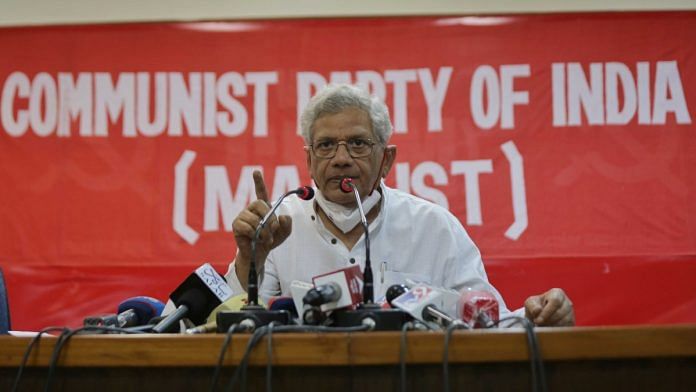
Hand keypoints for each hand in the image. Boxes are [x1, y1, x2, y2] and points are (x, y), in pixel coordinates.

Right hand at [232, 170, 291, 288]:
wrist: (260, 254)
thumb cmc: (271, 240)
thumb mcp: (285, 232)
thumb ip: (287, 224)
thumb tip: (282, 216)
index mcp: (263, 207)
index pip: (260, 191)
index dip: (258, 181)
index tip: (256, 171)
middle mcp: (251, 209)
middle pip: (259, 203)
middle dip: (269, 217)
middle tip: (273, 229)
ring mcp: (242, 216)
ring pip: (254, 218)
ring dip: (263, 231)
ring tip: (264, 238)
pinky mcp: (236, 225)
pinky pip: (246, 226)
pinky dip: (254, 234)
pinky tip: (254, 238)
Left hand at [524, 288, 574, 325]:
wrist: (540, 316)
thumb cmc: (536, 307)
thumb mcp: (530, 303)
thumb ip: (532, 306)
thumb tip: (538, 310)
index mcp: (557, 293)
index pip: (555, 301)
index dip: (546, 312)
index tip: (537, 320)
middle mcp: (567, 302)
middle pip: (559, 313)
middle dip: (547, 320)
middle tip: (538, 324)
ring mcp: (571, 313)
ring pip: (563, 322)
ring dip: (551, 326)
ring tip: (542, 327)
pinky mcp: (572, 323)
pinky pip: (565, 329)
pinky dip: (555, 331)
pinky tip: (548, 329)